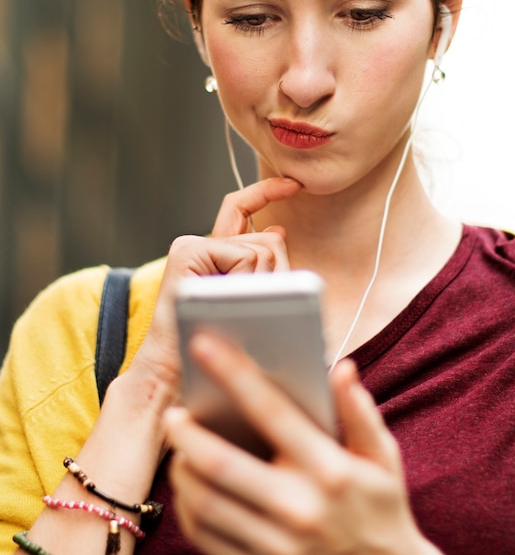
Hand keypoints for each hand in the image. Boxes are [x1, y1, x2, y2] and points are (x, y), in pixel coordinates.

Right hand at [125, 177, 301, 405]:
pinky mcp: (189, 251)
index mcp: (217, 253)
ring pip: (262, 250)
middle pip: (268, 241)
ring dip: (263, 284)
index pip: (243, 209)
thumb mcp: (251, 300)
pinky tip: (226, 299)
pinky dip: (248, 281)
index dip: (267, 192)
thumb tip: (277, 231)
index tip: (294, 184)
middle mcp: (204, 244)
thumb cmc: (218, 343)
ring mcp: (194, 245)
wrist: (180, 369)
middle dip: (278, 274)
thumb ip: (261, 266)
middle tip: (257, 305)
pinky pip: (245, 257)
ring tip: (237, 309)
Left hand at [165, 334, 440, 554]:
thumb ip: (360, 412)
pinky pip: (207, 538)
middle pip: (221, 463)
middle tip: (174, 413)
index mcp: (328, 469)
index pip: (270, 410)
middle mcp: (299, 507)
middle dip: (187, 433)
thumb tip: (342, 367)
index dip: (233, 372)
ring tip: (180, 449)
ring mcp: (277, 544)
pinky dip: (190, 509)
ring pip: (206, 503)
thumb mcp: (383, 458)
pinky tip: (191, 490)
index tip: (203, 344)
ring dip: (182, 471)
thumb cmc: (382, 508)